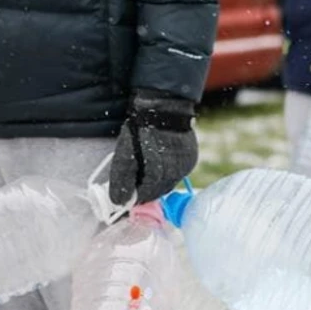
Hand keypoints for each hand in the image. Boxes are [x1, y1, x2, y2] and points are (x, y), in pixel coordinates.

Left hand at [109, 90, 197, 204]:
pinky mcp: (191, 158)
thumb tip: (119, 203)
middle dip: (146, 188)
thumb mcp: (124, 155)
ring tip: (147, 166)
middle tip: (136, 178)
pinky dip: (168, 171)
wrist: (163, 106)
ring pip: (170, 182)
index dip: (135, 195)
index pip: (146, 196)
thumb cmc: (140, 129)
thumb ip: (122, 181)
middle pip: (159, 191)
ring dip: (158, 180)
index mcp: (158, 173)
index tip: (127, 190)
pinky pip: (179, 172)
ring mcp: (186, 166)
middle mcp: (176, 173)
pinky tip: (159, 161)